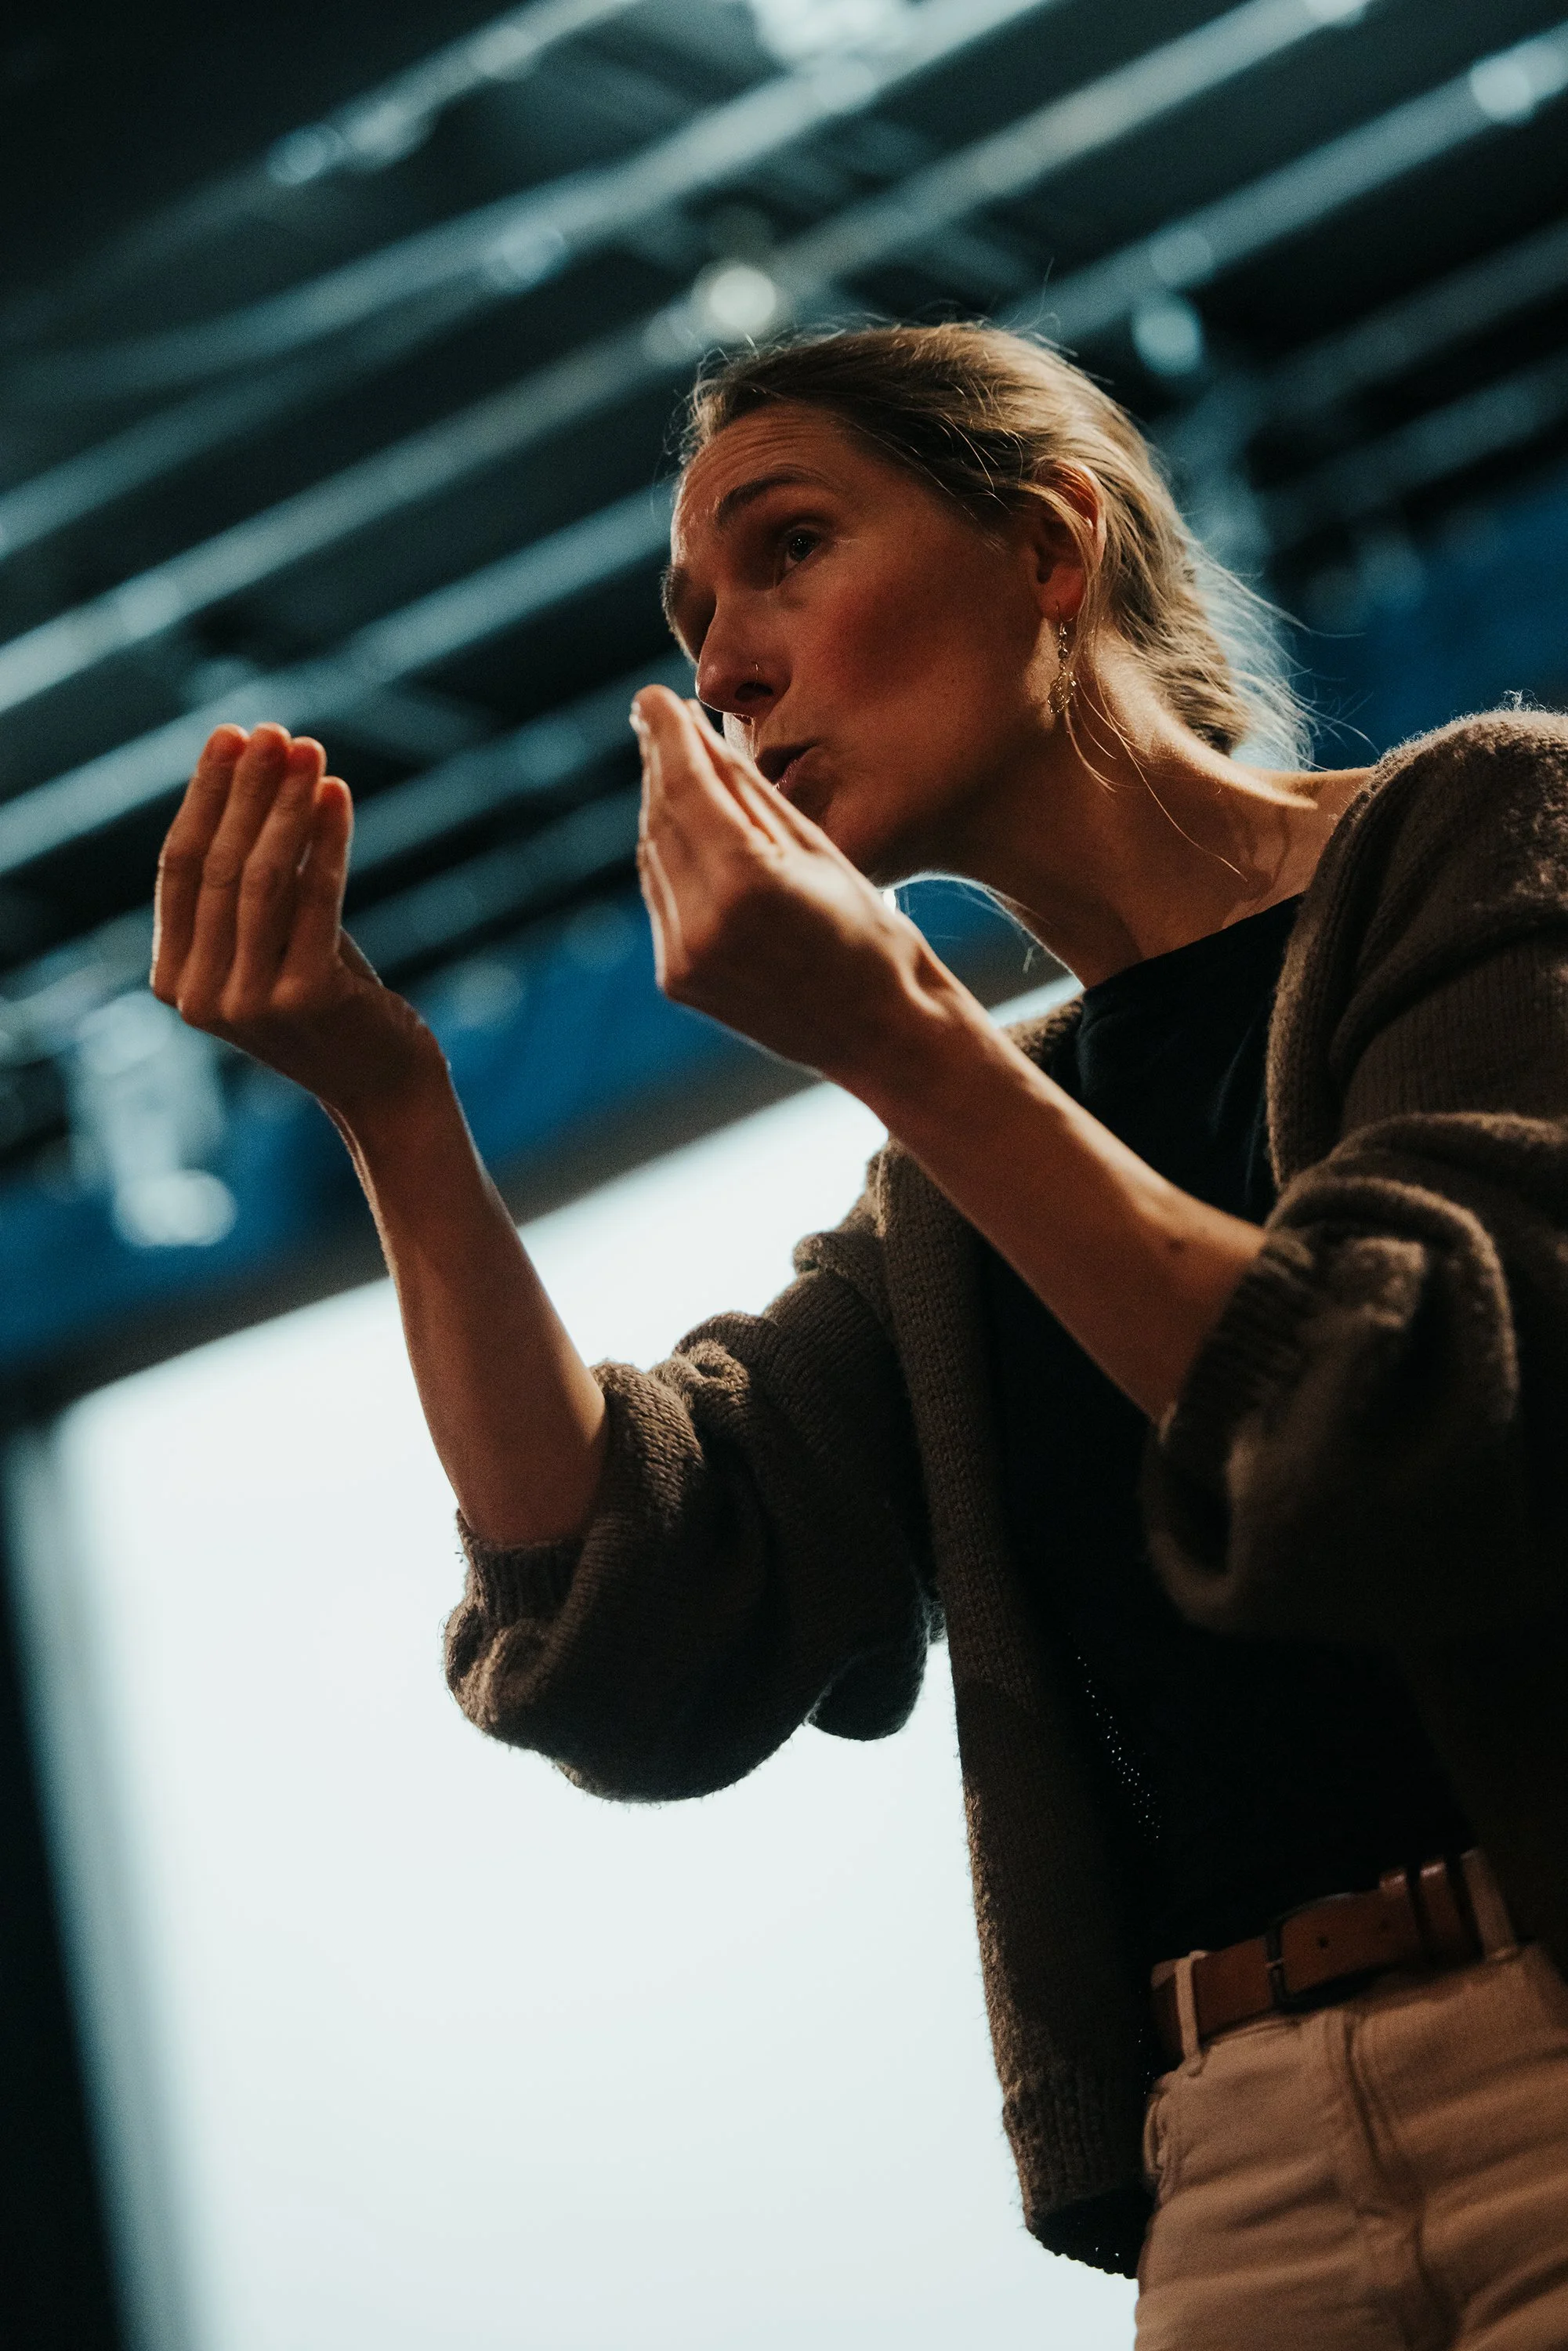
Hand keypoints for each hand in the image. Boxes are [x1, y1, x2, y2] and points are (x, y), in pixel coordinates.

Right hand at [152, 723, 440, 1124]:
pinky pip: (315, 897)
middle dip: (246, 788)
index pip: (177, 867)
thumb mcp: (273, 941)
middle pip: (217, 864)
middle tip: (273, 731)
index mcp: (173, 980)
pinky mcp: (306, 997)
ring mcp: (249, 1001)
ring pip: (260, 876)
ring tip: (311, 749)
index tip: (229, 737)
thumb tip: (250, 778)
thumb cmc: (329, 1001)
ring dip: (286, 804)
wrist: (384, 1084)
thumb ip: (247, 885)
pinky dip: (326, 839)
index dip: (203, 796)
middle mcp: (199, 997)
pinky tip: (338, 793)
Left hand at [632, 686, 955, 1085]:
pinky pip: (659, 898)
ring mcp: (682, 959)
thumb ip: (749, 792)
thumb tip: (694, 733)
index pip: (685, 788)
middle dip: (660, 767)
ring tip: (680, 771)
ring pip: (652, 857)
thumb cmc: (869, 933)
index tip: (649, 697)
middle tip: (660, 722)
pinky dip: (669, 858)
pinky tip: (691, 835)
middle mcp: (701, 924)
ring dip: (662, 810)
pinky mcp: (675, 980)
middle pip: (661, 819)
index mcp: (747, 883)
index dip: (664, 735)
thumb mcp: (819, 847)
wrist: (880, 1034)